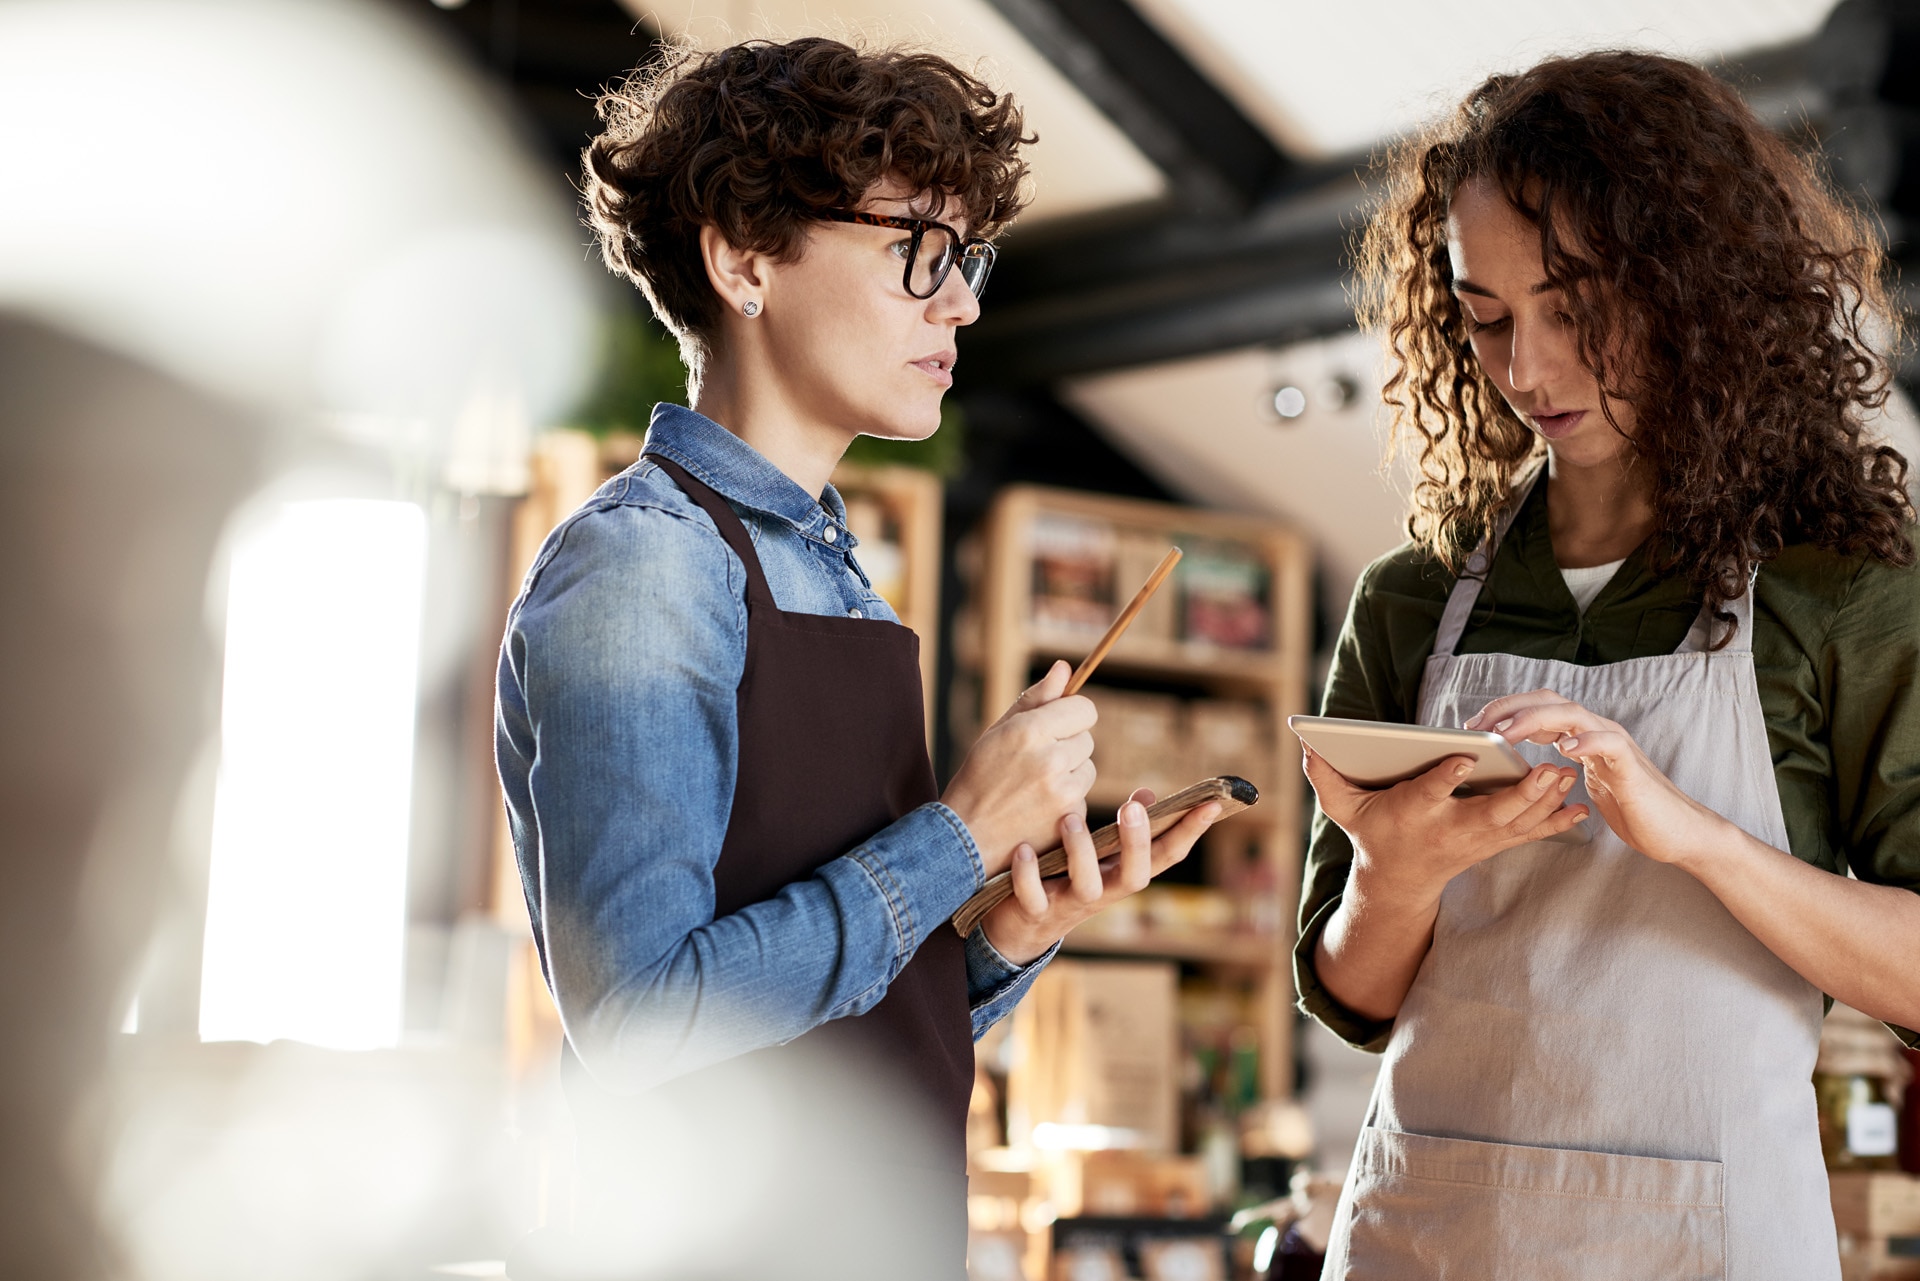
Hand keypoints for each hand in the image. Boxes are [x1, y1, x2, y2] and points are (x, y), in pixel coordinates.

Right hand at [941, 660, 1097, 877]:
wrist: (964, 837)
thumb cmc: (978, 778)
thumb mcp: (998, 732)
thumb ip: (1035, 699)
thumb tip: (1065, 668)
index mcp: (1030, 731)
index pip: (1085, 709)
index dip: (1072, 715)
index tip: (1058, 725)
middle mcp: (1051, 760)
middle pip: (1087, 739)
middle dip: (1068, 746)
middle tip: (1035, 762)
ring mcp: (1063, 792)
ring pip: (1089, 769)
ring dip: (1071, 774)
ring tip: (1035, 786)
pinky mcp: (1070, 819)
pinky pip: (1083, 798)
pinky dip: (1067, 802)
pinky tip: (1038, 808)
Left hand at [981, 788, 1222, 964]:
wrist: (1017, 929)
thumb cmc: (1063, 879)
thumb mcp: (1097, 855)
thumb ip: (1122, 829)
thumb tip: (1147, 794)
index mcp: (1122, 875)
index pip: (1167, 856)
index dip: (1191, 832)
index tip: (1212, 802)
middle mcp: (1102, 894)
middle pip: (1135, 877)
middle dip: (1138, 844)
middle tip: (1132, 807)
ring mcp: (1069, 905)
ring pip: (1087, 886)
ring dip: (1081, 852)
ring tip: (1070, 819)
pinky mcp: (1034, 914)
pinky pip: (1034, 898)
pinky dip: (1028, 874)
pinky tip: (1024, 849)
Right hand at [1303, 742, 1584, 899]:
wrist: (1398, 881)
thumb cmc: (1373, 832)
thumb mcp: (1343, 808)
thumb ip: (1326, 777)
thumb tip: (1307, 744)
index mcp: (1412, 814)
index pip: (1427, 794)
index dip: (1442, 777)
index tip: (1459, 757)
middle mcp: (1448, 830)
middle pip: (1488, 814)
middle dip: (1519, 794)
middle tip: (1546, 770)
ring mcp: (1475, 841)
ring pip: (1515, 823)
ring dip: (1544, 802)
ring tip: (1567, 776)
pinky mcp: (1492, 845)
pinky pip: (1529, 835)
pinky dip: (1556, 823)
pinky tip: (1581, 807)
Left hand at [1465, 690, 1724, 863]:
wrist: (1674, 832)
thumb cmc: (1626, 809)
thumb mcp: (1577, 787)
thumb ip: (1552, 771)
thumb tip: (1509, 770)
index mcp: (1580, 735)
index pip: (1537, 707)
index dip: (1503, 711)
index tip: (1472, 726)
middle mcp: (1595, 731)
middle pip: (1549, 701)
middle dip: (1509, 708)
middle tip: (1477, 726)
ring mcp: (1614, 744)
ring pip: (1572, 715)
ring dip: (1534, 720)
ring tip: (1505, 734)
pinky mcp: (1631, 766)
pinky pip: (1608, 743)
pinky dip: (1586, 741)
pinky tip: (1566, 749)